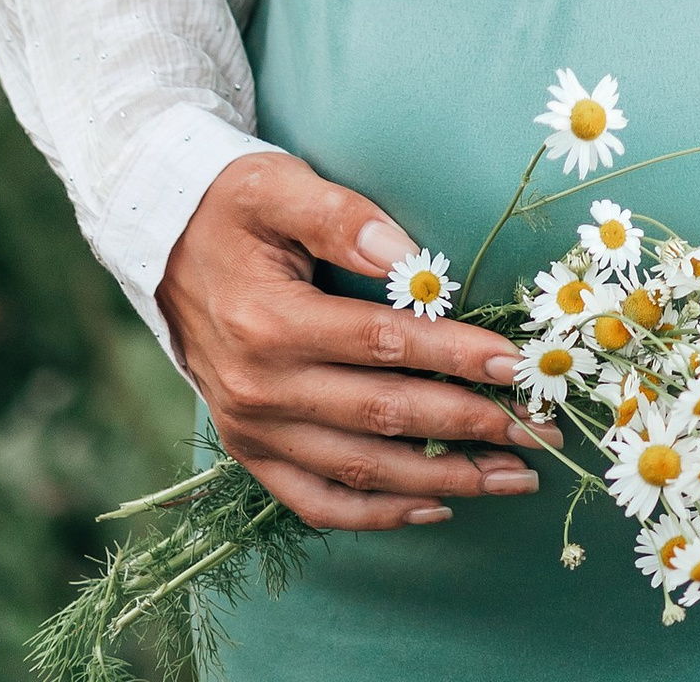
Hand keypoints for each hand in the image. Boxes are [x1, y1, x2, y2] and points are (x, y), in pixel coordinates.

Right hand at [157, 150, 562, 529]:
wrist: (159, 245)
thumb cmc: (229, 206)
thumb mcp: (275, 185)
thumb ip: (340, 214)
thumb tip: (406, 253)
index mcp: (269, 322)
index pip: (382, 346)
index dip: (453, 355)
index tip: (516, 364)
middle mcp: (258, 389)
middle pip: (382, 417)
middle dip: (470, 426)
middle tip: (540, 429)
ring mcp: (252, 429)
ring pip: (360, 471)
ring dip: (443, 478)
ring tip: (514, 477)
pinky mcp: (249, 451)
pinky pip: (317, 501)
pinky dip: (378, 515)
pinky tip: (437, 507)